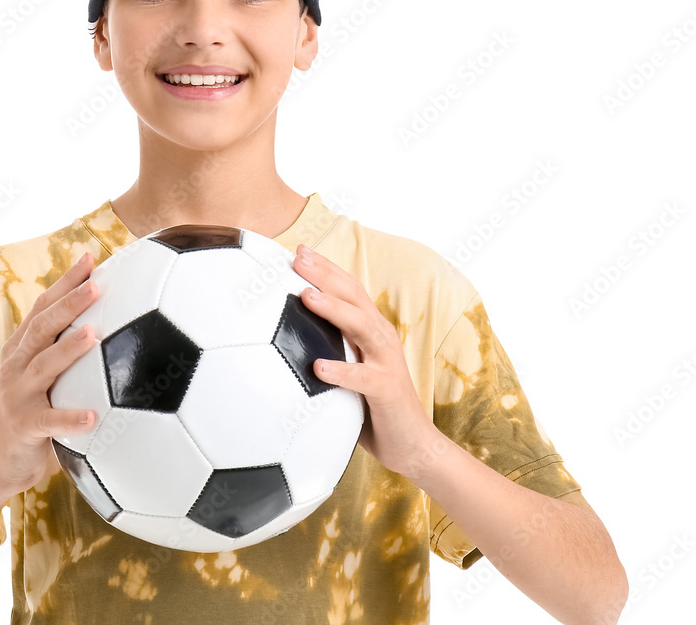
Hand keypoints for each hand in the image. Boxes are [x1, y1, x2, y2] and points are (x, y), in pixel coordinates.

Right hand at [0, 252, 99, 497]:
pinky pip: (49, 421)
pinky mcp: (24, 426)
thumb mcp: (47, 375)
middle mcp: (17, 364)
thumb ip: (68, 350)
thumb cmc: (34, 410)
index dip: (65, 282)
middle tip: (96, 285)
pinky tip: (92, 417)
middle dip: (68, 303)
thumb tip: (113, 324)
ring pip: (43, 366)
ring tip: (93, 334)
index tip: (90, 258)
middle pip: (42, 327)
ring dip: (68, 349)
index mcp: (23, 348)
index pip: (43, 307)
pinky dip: (70, 418)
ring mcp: (17, 394)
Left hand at [291, 243, 441, 477]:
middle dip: (325, 275)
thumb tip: (282, 340)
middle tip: (298, 258)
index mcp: (371, 330)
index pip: (349, 289)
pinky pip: (362, 378)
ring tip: (307, 297)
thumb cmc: (373, 406)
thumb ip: (328, 349)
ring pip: (361, 327)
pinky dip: (341, 370)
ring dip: (334, 310)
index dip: (326, 268)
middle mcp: (381, 338)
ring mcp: (386, 363)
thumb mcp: (349, 369)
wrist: (413, 445)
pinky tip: (318, 366)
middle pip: (354, 297)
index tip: (298, 251)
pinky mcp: (386, 391)